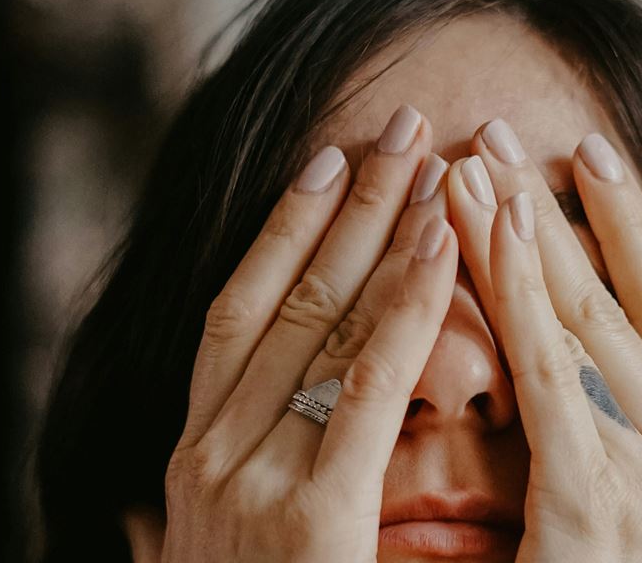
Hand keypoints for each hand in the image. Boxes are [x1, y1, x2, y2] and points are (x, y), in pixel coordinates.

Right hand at [154, 105, 458, 561]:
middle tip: (396, 121)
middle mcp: (208, 453)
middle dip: (346, 201)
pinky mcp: (304, 520)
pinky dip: (405, 305)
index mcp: (197, 455)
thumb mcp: (238, 542)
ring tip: (432, 152)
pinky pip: (366, 387)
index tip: (329, 160)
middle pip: (286, 296)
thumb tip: (248, 437)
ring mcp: (246, 482)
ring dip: (381, 227)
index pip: (243, 311)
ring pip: (322, 321)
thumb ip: (252, 480)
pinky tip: (445, 241)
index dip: (286, 228)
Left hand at [447, 118, 641, 561]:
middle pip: (617, 300)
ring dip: (526, 231)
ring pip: (580, 320)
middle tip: (507, 129)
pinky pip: (547, 377)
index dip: (632, 230)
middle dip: (560, 211)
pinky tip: (480, 228)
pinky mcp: (597, 500)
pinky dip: (516, 296)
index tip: (593, 157)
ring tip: (477, 156)